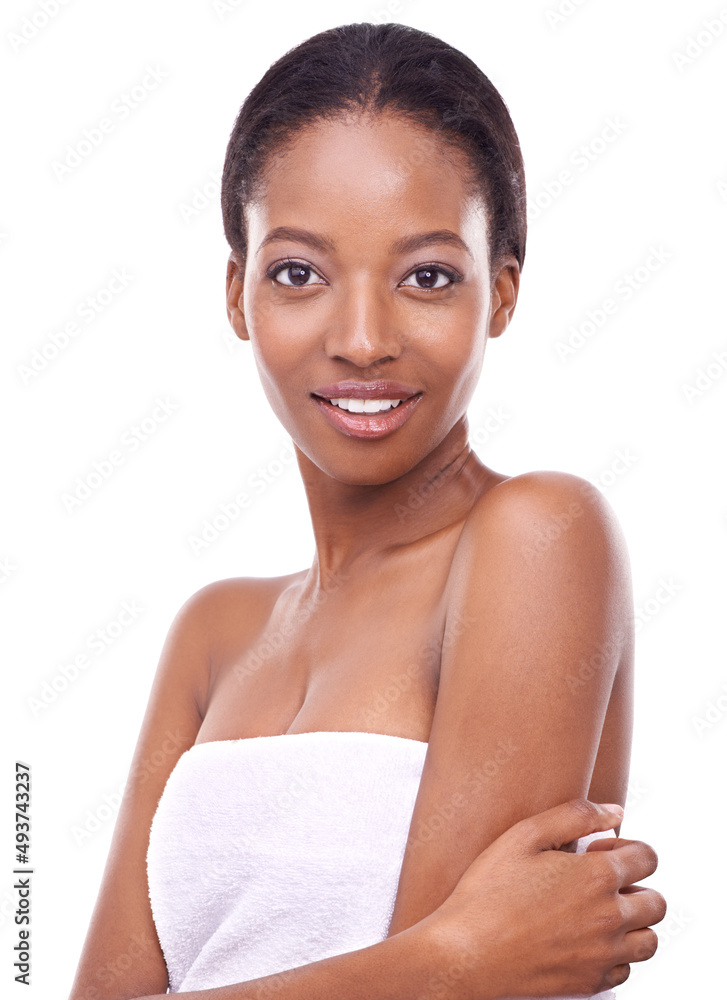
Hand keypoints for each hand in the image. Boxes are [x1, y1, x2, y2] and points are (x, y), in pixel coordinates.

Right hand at [429, 799, 665, 998]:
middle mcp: (610, 918)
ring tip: (594, 912)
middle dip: (634, 885)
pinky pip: (626, 970)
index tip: (598, 852)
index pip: (648, 858)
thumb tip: (615, 812)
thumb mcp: (524, 835)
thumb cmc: (489, 890)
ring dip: (631, 923)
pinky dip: (614, 955)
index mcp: (597, 876)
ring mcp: (603, 956)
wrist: (466, 952)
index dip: (625, 849)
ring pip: (648, 940)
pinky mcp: (591, 984)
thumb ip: (575, 815)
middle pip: (656, 902)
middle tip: (595, 882)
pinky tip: (582, 939)